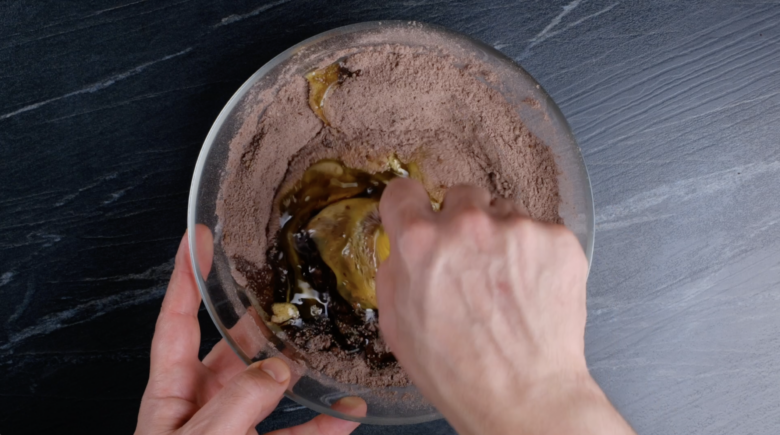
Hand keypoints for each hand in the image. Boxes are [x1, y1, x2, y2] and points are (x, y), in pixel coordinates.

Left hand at [135, 225, 366, 434]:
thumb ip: (238, 403)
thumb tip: (278, 368)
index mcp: (172, 396)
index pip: (176, 322)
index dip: (186, 278)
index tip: (198, 239)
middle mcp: (201, 407)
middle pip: (231, 348)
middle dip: (258, 318)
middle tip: (286, 286)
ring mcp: (232, 432)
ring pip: (272, 390)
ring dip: (301, 371)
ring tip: (328, 345)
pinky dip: (322, 427)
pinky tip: (348, 417)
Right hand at [377, 180, 634, 434]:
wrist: (525, 396)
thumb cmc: (457, 371)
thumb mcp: (397, 324)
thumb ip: (395, 270)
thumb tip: (401, 244)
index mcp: (420, 243)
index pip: (403, 191)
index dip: (408, 207)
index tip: (417, 216)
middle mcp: (468, 225)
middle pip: (460, 196)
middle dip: (460, 223)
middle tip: (469, 262)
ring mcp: (517, 228)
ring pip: (503, 212)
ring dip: (500, 237)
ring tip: (504, 284)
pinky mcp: (557, 238)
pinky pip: (538, 230)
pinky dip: (535, 253)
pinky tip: (531, 289)